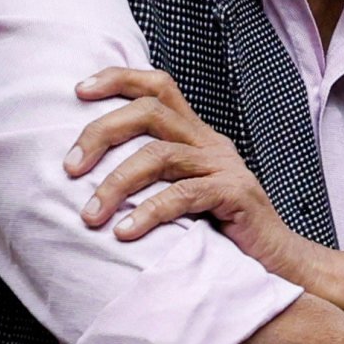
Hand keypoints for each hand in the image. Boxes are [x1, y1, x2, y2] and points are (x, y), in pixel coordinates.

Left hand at [69, 67, 317, 280]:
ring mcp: (224, 167)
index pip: (159, 87)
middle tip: (69, 168)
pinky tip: (125, 232)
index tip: (78, 91)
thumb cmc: (219, 232)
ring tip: (90, 214)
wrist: (275, 263)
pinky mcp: (235, 194)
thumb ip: (150, 178)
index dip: (118, 79)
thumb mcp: (181, 193)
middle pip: (150, 111)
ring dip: (115, 183)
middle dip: (101, 133)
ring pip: (159, 154)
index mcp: (196, 136)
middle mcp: (209, 143)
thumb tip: (83, 177)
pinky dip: (148, 212)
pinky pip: (183, 195)